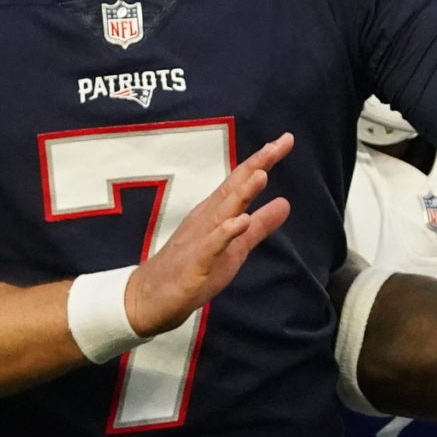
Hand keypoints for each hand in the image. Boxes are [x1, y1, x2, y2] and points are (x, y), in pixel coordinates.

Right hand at [126, 133, 293, 334]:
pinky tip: (240, 222)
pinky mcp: (195, 263)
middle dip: (256, 166)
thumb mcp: (237, 245)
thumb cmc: (194, 267)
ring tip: (261, 175)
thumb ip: (260, 224)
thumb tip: (286, 202)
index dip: (263, 161)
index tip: (285, 139)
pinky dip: (225, 233)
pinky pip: (211, 246)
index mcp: (217, 212)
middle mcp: (207, 219)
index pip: (242, 181)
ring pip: (223, 212)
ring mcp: (200, 239)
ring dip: (241, 193)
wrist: (150, 297)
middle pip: (233, 188)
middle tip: (278, 144)